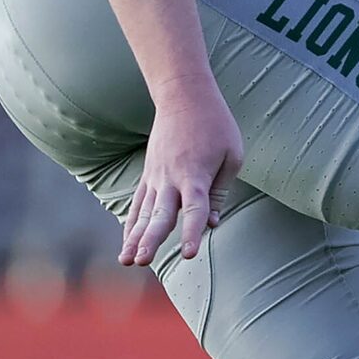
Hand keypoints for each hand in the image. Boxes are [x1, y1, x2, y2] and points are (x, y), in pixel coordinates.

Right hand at [119, 76, 244, 266]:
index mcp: (196, 174)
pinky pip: (138, 204)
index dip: (191, 232)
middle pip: (160, 214)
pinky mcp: (148, 175)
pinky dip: (131, 225)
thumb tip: (211, 223)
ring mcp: (155, 177)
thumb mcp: (231, 155)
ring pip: (144, 213)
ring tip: (127, 261)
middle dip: (151, 240)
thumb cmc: (216, 125)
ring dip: (134, 238)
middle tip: (141, 262)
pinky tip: (126, 246)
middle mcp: (171, 178)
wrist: (183, 96)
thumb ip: (220, 192)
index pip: (194, 209)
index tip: (188, 254)